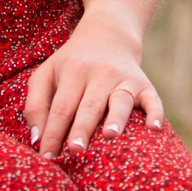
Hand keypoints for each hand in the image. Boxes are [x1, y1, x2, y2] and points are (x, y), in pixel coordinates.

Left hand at [23, 15, 165, 156]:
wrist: (108, 32)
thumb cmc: (72, 63)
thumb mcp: (47, 73)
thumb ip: (35, 104)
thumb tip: (36, 139)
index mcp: (73, 71)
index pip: (61, 107)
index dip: (53, 133)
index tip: (47, 157)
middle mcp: (99, 73)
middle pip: (89, 105)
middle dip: (82, 129)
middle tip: (74, 151)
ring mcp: (124, 78)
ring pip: (120, 101)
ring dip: (116, 119)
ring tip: (110, 136)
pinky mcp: (144, 84)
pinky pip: (152, 99)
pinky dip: (155, 113)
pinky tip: (153, 129)